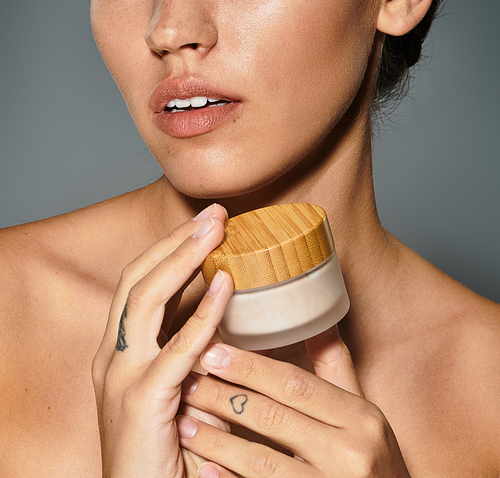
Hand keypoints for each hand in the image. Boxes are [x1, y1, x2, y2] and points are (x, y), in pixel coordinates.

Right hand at [92, 204, 233, 477]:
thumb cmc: (165, 453)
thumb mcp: (176, 391)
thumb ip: (193, 354)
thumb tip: (229, 313)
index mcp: (117, 352)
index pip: (137, 284)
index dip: (168, 249)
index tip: (205, 224)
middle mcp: (111, 357)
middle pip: (137, 280)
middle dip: (176, 241)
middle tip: (216, 213)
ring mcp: (121, 378)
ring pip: (146, 300)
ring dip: (183, 259)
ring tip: (218, 230)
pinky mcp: (141, 403)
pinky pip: (176, 349)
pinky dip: (202, 313)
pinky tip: (225, 286)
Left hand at [177, 326, 409, 476]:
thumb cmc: (373, 462)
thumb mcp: (364, 414)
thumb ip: (335, 367)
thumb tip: (314, 314)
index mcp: (361, 418)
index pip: (296, 385)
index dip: (251, 368)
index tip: (213, 352)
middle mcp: (349, 454)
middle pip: (274, 418)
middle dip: (225, 398)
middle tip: (188, 382)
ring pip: (261, 462)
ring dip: (218, 442)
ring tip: (186, 424)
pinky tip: (204, 471)